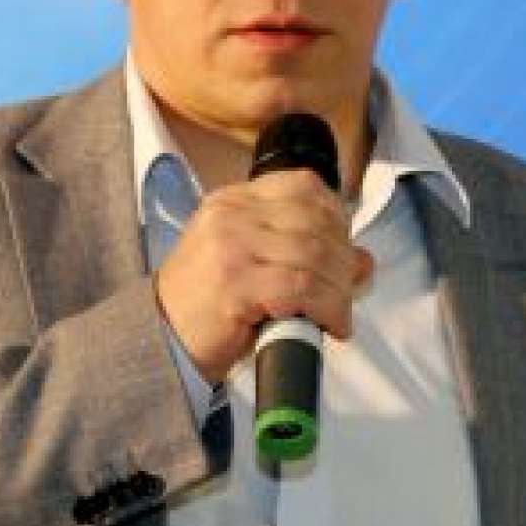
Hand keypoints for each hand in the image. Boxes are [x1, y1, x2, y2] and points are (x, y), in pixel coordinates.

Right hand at [155, 168, 372, 383]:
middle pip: (316, 222)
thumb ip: (300, 251)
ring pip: (315, 255)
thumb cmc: (208, 306)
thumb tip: (363, 260)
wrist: (163, 340)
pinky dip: (329, 308)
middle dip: (344, 259)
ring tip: (338, 313)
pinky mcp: (236, 284)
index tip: (344, 248)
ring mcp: (231, 247)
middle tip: (348, 290)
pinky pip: (303, 287)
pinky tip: (332, 326)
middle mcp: (231, 215)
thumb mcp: (251, 264)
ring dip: (340, 289)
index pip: (303, 185)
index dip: (337, 216)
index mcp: (232, 201)